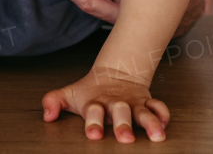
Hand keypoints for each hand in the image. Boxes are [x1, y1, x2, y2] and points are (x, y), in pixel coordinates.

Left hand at [42, 66, 169, 141]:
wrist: (114, 73)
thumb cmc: (90, 92)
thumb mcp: (70, 95)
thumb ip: (53, 101)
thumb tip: (47, 115)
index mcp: (96, 103)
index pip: (93, 111)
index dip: (93, 123)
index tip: (93, 135)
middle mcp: (116, 104)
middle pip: (120, 113)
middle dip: (123, 125)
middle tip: (125, 138)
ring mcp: (133, 104)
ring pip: (144, 113)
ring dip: (150, 123)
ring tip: (157, 136)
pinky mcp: (147, 103)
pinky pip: (159, 108)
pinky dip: (163, 114)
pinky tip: (165, 124)